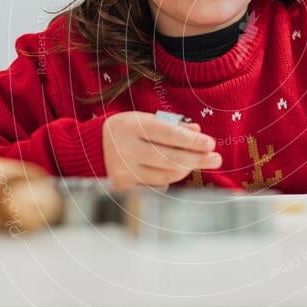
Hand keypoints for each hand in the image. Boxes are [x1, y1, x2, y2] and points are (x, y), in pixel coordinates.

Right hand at [101, 111, 221, 189]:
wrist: (90, 148)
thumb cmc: (125, 130)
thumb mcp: (144, 120)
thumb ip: (171, 125)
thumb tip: (197, 132)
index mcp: (131, 127)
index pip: (169, 135)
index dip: (192, 141)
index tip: (211, 144)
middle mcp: (126, 149)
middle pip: (170, 158)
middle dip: (197, 159)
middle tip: (216, 159)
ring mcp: (124, 170)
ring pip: (166, 175)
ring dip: (186, 169)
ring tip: (195, 162)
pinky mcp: (123, 187)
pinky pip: (156, 186)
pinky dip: (169, 179)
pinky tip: (173, 171)